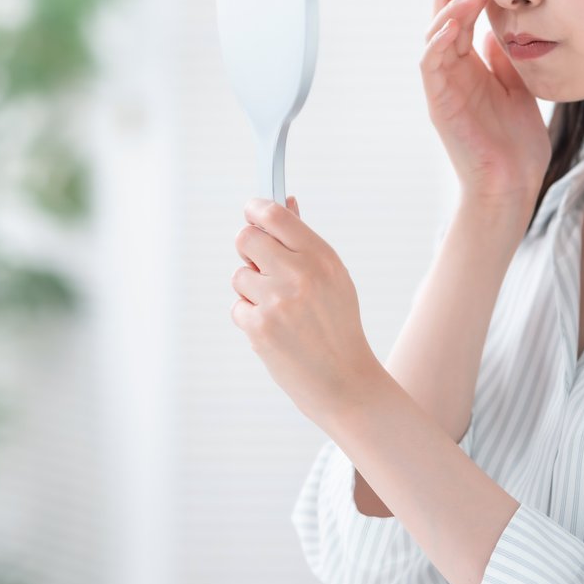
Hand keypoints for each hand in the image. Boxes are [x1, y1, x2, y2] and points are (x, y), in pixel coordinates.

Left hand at [229, 195, 379, 426]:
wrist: (345, 381)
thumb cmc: (337, 326)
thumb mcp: (333, 278)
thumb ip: (304, 241)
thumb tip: (285, 202)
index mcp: (321, 257)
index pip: (275, 215)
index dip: (255, 209)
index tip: (251, 212)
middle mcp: (299, 274)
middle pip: (245, 238)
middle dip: (247, 250)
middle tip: (259, 265)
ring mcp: (277, 301)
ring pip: (239, 276)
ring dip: (251, 290)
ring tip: (278, 310)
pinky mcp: (260, 327)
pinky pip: (238, 307)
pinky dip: (250, 318)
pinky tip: (275, 331)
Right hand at [421, 0, 551, 207]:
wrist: (512, 185)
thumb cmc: (516, 145)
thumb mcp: (518, 89)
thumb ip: (505, 59)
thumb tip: (496, 29)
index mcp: (471, 70)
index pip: (460, 23)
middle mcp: (453, 75)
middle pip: (445, 22)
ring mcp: (444, 89)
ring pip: (435, 38)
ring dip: (450, 12)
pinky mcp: (439, 104)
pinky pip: (430, 66)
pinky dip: (437, 43)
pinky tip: (451, 26)